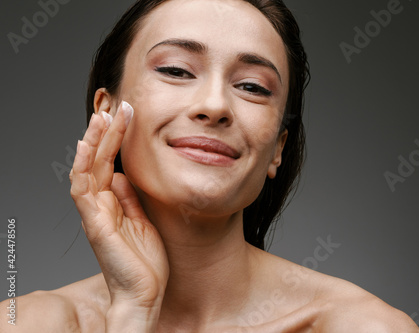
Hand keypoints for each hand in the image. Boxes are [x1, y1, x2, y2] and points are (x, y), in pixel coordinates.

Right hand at [70, 101, 167, 316]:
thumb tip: (124, 175)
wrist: (145, 293)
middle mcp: (100, 205)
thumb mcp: (142, 220)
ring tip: (102, 116)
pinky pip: (83, 191)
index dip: (115, 139)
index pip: (109, 163)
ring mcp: (95, 213)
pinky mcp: (95, 224)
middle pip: (98, 161)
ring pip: (87, 170)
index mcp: (112, 203)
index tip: (126, 115)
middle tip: (117, 105)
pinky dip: (84, 167)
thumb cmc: (145, 261)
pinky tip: (88, 146)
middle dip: (106, 132)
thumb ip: (130, 198)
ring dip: (93, 142)